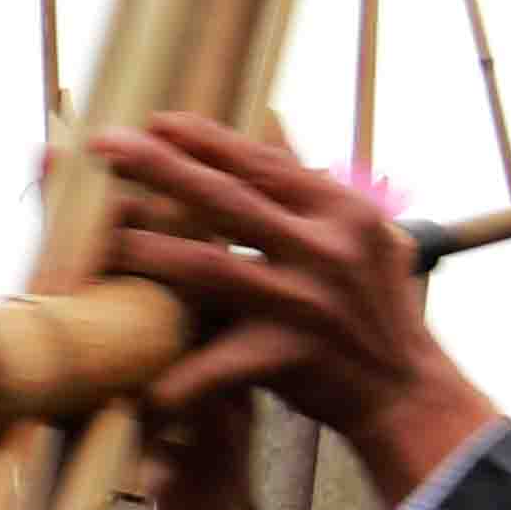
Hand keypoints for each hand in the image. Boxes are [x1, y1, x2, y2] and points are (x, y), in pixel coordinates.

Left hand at [99, 118, 500, 502]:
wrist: (406, 391)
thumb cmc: (374, 304)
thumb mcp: (364, 233)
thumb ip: (311, 183)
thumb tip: (269, 118)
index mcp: (343, 212)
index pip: (262, 164)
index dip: (204, 140)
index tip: (154, 120)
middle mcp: (326, 250)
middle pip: (225, 199)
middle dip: (160, 168)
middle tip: (105, 146)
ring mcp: (305, 304)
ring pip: (206, 267)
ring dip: (148, 249)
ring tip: (103, 238)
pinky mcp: (287, 357)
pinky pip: (217, 364)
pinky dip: (177, 374)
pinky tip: (135, 380)